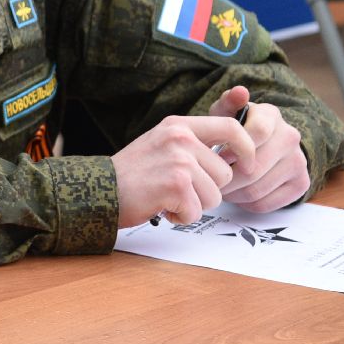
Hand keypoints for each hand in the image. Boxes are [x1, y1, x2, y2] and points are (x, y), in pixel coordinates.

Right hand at [112, 105, 255, 226]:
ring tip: (166, 197)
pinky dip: (181, 217)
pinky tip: (161, 207)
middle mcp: (181, 138)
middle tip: (177, 189)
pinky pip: (197, 212)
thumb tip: (235, 154)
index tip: (246, 165)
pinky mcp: (176, 185)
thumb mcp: (162, 144)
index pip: (231, 127)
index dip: (246, 148)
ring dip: (193, 205)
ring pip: (214, 196)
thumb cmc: (131, 174)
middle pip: (225, 173)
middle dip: (207, 190)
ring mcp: (179, 161)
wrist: (96, 189)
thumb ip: (192, 144)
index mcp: (179, 125)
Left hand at [217, 90, 309, 211]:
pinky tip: (237, 194)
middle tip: (211, 180)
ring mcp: (299, 162)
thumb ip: (228, 102)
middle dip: (227, 178)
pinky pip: (266, 204)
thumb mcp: (226, 112)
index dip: (233, 149)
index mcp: (271, 115)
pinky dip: (246, 203)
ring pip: (257, 189)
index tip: (218, 156)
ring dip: (233, 193)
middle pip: (255, 167)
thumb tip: (240, 92)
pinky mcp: (300, 184)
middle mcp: (290, 137)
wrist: (261, 145)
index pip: (257, 133)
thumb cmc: (236, 128)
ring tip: (221, 187)